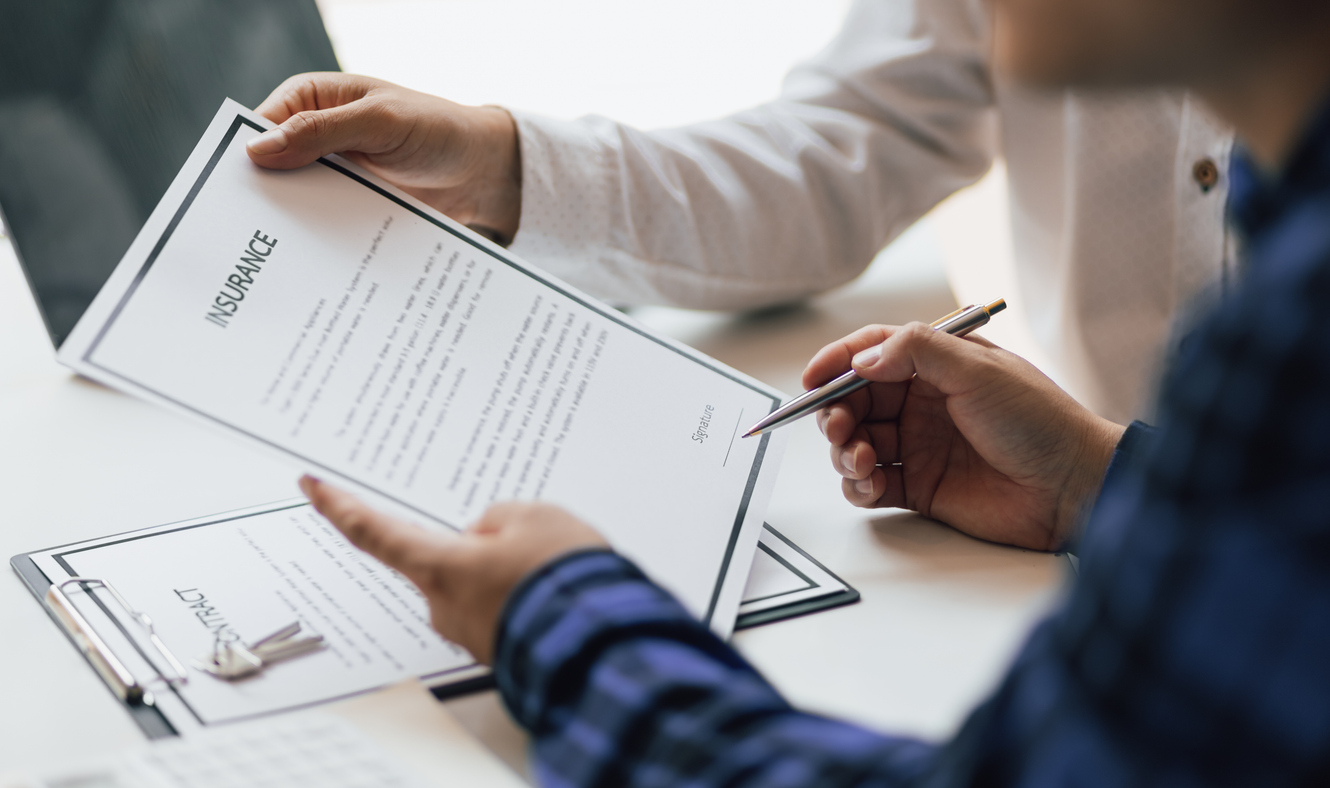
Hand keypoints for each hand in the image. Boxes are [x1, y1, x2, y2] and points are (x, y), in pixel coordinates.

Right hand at [247, 73, 521, 243]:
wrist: (484, 171)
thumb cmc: (437, 129)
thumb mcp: (381, 122)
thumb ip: (322, 132)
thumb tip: (258, 150)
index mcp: (310, 100)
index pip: (258, 130)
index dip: (242, 164)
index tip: (230, 201)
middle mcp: (313, 136)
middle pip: (271, 173)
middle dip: (262, 205)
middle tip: (247, 245)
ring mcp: (332, 176)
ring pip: (295, 204)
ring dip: (291, 230)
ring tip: (274, 269)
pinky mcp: (350, 207)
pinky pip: (325, 226)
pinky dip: (320, 244)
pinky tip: (313, 271)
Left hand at [299, 476, 607, 662]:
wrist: (601, 640)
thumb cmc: (563, 580)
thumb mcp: (534, 516)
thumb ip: (498, 517)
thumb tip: (490, 536)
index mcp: (439, 567)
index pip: (372, 531)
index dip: (338, 506)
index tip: (309, 485)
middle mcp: (443, 607)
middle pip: (446, 556)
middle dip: (485, 543)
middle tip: (531, 541)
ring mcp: (470, 633)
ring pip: (480, 581)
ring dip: (511, 570)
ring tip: (556, 569)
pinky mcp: (497, 648)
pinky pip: (503, 605)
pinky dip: (525, 593)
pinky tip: (557, 590)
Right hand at [803, 322, 1124, 550]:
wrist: (1073, 487)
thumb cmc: (1040, 422)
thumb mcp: (978, 369)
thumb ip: (916, 351)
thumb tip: (863, 358)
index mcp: (937, 366)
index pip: (873, 353)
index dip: (837, 363)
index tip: (811, 380)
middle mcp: (923, 403)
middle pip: (855, 401)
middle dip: (835, 413)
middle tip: (836, 427)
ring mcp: (920, 445)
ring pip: (855, 443)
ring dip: (844, 451)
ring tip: (861, 460)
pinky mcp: (920, 487)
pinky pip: (870, 484)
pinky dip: (858, 484)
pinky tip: (871, 483)